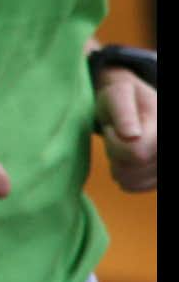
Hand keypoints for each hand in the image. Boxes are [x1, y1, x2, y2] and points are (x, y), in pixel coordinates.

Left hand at [96, 69, 156, 191]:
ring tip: (122, 144)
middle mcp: (168, 152)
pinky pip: (132, 186)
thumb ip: (123, 112)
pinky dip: (122, 174)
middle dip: (114, 153)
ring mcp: (163, 168)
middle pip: (130, 170)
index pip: (136, 153)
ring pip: (129, 181)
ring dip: (117, 163)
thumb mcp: (118, 95)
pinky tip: (126, 157)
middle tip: (117, 134)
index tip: (115, 127)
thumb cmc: (121, 97)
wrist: (132, 106)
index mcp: (163, 130)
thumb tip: (131, 135)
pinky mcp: (158, 178)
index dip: (116, 141)